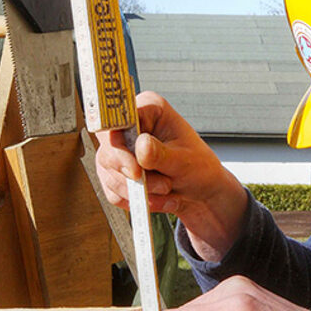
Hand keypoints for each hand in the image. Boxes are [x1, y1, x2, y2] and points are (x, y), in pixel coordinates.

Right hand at [94, 91, 249, 260]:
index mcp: (148, 109)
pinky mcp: (114, 171)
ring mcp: (118, 149)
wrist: (200, 190)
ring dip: (140, 191)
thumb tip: (140, 146)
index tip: (135, 171)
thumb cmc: (198, 167)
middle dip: (137, 177)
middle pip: (109, 152)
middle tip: (165, 186)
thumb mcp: (184, 161)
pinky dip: (136, 200)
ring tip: (168, 191)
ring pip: (110, 174)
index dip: (121, 147)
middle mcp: (128, 125)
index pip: (119, 122)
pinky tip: (159, 198)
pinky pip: (112, 191)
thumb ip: (160, 154)